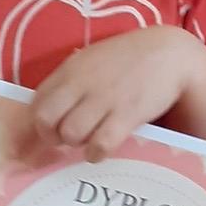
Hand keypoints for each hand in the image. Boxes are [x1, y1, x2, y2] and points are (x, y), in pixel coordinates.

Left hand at [25, 28, 204, 162]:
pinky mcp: (127, 113)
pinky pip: (101, 143)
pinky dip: (96, 152)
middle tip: (65, 140)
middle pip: (45, 120)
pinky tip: (101, 150)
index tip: (48, 133)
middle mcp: (82, 84)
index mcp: (69, 70)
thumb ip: (68, 83)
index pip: (36, 103)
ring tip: (88, 141)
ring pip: (70, 134)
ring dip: (76, 144)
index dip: (37, 125)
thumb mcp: (90, 61)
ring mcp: (104, 99)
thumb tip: (48, 113)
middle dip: (51, 137)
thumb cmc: (127, 59)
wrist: (169, 53)